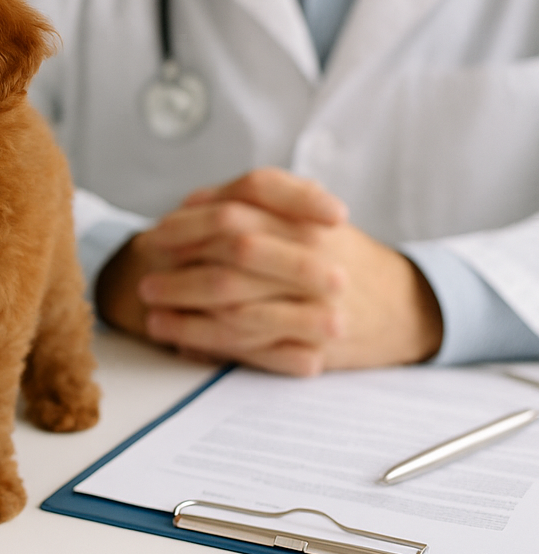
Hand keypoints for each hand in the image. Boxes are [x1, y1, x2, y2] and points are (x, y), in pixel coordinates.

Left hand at [96, 168, 442, 374]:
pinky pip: (256, 348)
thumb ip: (252, 206)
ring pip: (240, 306)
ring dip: (187, 312)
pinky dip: (213, 346)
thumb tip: (188, 205)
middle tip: (144, 280)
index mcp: (307, 218)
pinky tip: (183, 344)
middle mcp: (316, 255)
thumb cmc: (341, 256)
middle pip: (235, 252)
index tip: (156, 236)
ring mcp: (319, 302)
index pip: (240, 207)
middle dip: (182, 267)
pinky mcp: (318, 345)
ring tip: (153, 315)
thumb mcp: (305, 217)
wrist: (408, 306)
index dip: (189, 222)